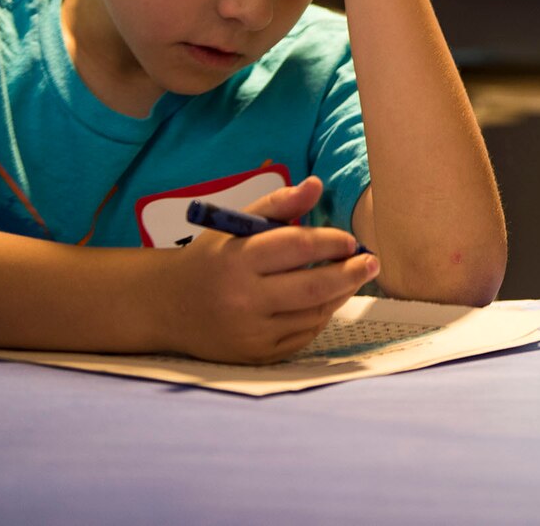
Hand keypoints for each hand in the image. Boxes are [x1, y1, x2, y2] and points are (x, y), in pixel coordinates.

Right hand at [158, 175, 378, 362]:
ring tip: (352, 278)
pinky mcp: (257, 355)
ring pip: (314, 314)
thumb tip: (316, 184)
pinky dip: (320, 316)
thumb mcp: (236, 224)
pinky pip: (303, 336)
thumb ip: (278, 204)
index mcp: (238, 258)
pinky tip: (326, 301)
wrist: (168, 306)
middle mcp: (243, 298)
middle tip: (372, 262)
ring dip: (341, 294)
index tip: (350, 240)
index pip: (298, 246)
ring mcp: (250, 332)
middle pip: (314, 287)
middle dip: (351, 273)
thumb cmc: (212, 258)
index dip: (332, 241)